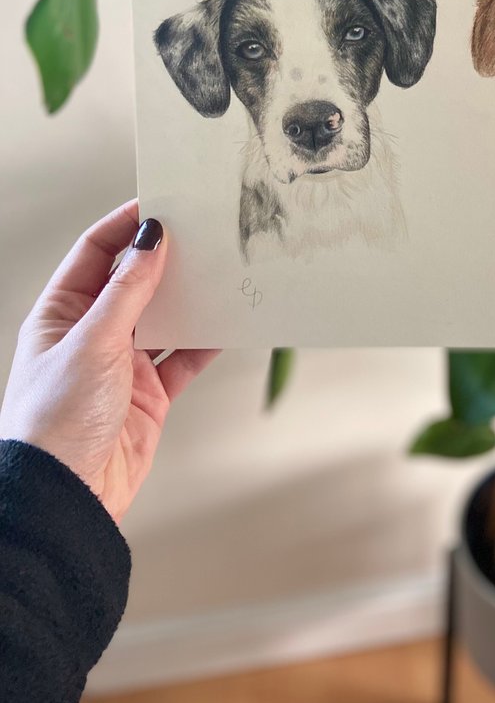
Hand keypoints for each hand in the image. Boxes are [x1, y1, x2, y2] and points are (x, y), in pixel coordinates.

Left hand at [0, 201, 218, 522]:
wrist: (67, 498)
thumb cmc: (56, 421)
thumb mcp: (93, 342)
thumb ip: (128, 290)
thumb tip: (151, 237)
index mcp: (61, 314)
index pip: (96, 253)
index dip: (128, 225)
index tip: (165, 203)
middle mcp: (91, 334)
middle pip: (135, 282)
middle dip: (167, 259)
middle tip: (204, 233)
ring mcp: (122, 365)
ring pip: (164, 318)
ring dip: (190, 299)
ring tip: (223, 272)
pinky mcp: (149, 395)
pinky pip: (184, 358)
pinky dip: (207, 342)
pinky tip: (228, 325)